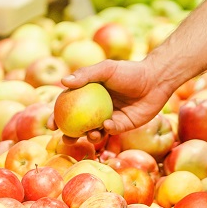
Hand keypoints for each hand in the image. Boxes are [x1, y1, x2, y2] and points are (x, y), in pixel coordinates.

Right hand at [50, 59, 172, 142]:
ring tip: (90, 133)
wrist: (155, 79)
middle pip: (78, 125)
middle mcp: (97, 108)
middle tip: (65, 138)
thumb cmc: (130, 71)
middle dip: (69, 135)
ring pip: (94, 132)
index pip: (68, 107)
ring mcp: (109, 117)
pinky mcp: (123, 125)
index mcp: (89, 94)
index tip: (50, 124)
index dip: (57, 116)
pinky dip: (108, 130)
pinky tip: (108, 125)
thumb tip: (63, 81)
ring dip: (89, 136)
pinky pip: (111, 132)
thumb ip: (86, 75)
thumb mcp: (107, 69)